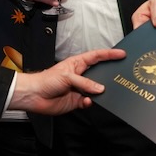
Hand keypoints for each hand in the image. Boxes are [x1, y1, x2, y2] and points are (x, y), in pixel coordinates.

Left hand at [10, 47, 124, 113]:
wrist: (34, 96)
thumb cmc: (46, 80)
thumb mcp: (67, 76)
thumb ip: (85, 82)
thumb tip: (100, 88)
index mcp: (77, 64)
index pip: (96, 57)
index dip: (109, 54)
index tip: (121, 54)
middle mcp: (80, 76)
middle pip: (99, 74)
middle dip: (109, 75)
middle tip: (120, 75)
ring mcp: (79, 89)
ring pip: (95, 90)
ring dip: (99, 92)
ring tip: (104, 92)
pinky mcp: (76, 101)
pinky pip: (88, 102)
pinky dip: (90, 102)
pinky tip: (87, 101)